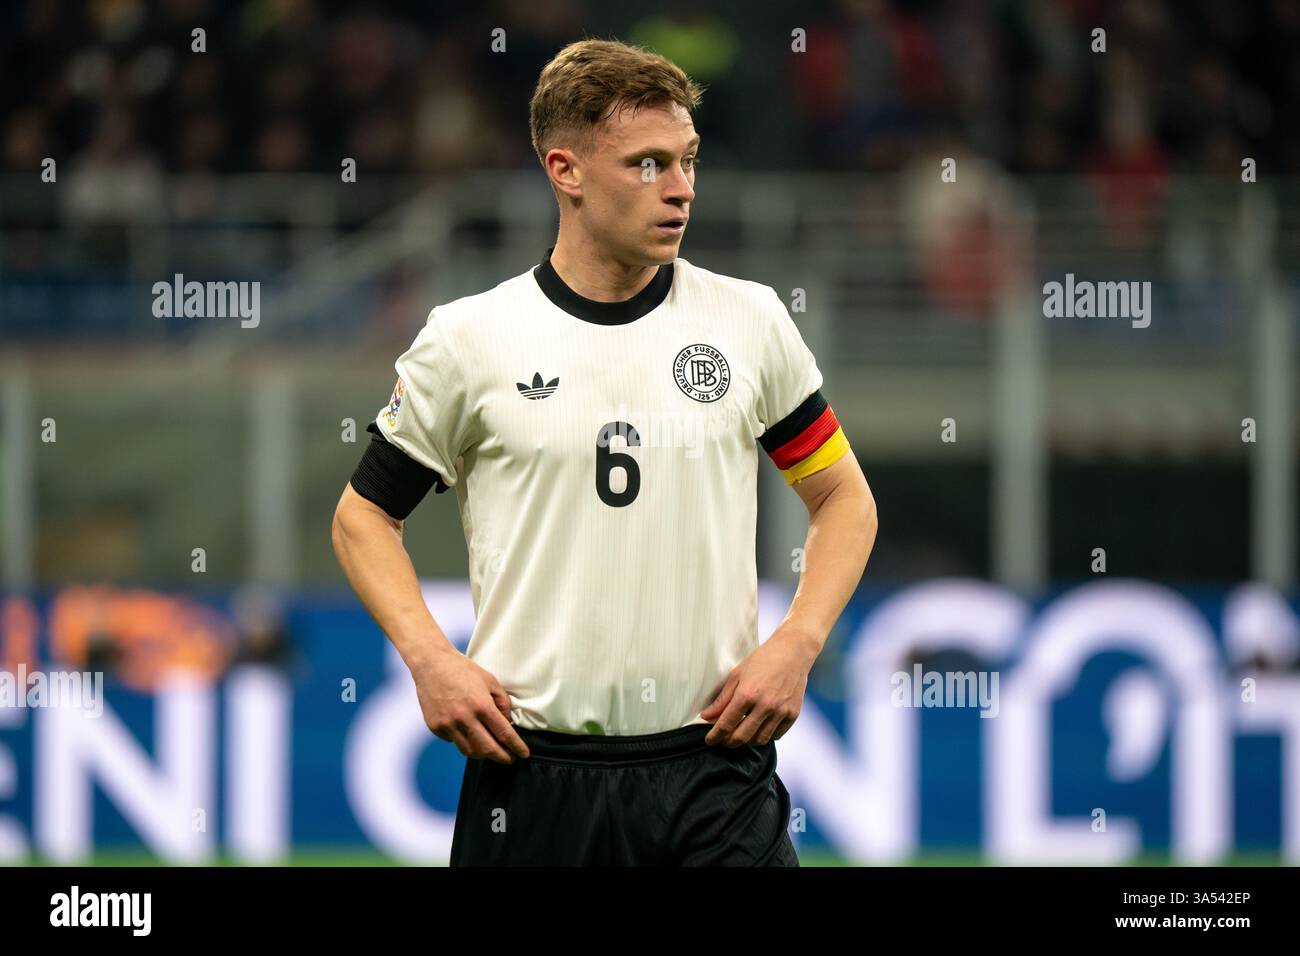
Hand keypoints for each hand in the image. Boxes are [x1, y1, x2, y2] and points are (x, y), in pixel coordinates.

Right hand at [409, 649, 529, 763]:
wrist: (431, 664)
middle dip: (502, 757)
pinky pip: (454, 741)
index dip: (516, 747)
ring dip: (483, 754)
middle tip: (509, 759)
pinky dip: (464, 741)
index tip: (523, 754)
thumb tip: (508, 723)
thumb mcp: (490, 681)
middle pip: (487, 749)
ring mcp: (448, 724)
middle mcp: (464, 718)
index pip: (504, 734)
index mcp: (481, 705)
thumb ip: (502, 703)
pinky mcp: (436, 727)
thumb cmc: (462, 670)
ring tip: (491, 750)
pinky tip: (468, 733)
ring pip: (469, 751)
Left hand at [699, 624, 819, 746]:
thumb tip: (707, 716)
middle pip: (742, 737)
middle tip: (723, 740)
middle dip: (729, 742)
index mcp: (747, 694)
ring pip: (759, 740)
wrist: (793, 652)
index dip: (715, 736)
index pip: (726, 724)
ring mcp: (780, 711)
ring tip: (741, 733)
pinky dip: (766, 736)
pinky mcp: (793, 714)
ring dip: (747, 741)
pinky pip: (776, 735)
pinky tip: (759, 728)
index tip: (710, 740)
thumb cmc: (764, 659)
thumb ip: (722, 699)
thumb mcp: (737, 675)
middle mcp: (765, 706)